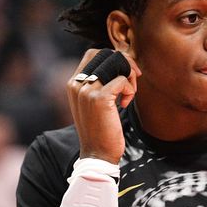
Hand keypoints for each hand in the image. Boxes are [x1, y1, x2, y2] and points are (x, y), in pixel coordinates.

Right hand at [66, 48, 141, 163]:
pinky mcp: (99, 98)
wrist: (98, 154)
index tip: (126, 73)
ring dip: (129, 75)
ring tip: (129, 93)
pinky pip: (122, 80)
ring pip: (115, 62)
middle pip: (106, 53)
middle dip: (125, 63)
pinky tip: (125, 104)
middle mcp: (76, 83)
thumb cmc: (101, 128)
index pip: (94, 52)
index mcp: (73, 82)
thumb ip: (101, 81)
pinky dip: (130, 90)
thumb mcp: (95, 102)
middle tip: (133, 82)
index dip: (114, 58)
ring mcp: (86, 90)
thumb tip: (122, 61)